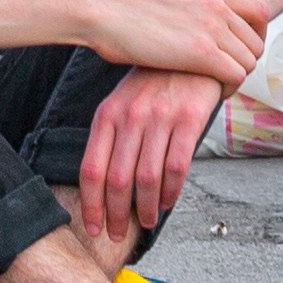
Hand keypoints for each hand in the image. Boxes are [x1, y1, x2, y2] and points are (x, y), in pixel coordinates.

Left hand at [73, 61, 225, 244]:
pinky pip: (176, 167)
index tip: (93, 228)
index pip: (91, 169)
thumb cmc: (155, 82)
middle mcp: (130, 116)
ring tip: (146, 220)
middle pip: (117, 180)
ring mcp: (159, 116)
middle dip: (115, 215)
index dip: (90, 205)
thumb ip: (113, 137)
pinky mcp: (188, 118)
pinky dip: (171, 192)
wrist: (192, 48)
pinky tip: (169, 201)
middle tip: (118, 234)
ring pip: (147, 178)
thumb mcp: (123, 101)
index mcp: (107, 114)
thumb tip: (106, 187)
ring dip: (146, 209)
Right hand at [77, 0, 272, 93]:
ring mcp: (212, 28)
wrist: (107, 16)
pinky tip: (212, 93)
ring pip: (249, 61)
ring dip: (236, 78)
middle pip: (256, 42)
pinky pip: (236, 75)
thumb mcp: (173, 3)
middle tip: (225, 77)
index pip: (259, 12)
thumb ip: (194, 12)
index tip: (242, 52)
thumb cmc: (129, 16)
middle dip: (244, 63)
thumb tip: (201, 30)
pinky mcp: (203, 53)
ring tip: (217, 86)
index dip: (257, 36)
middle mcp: (218, 7)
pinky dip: (229, 88)